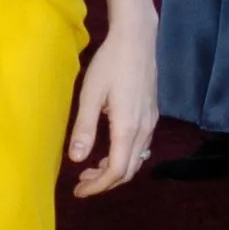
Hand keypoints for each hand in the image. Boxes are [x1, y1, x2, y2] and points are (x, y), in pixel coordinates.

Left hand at [68, 19, 157, 196]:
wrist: (137, 39)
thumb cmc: (111, 63)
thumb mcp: (90, 95)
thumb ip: (84, 129)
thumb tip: (76, 160)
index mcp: (128, 127)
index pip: (117, 171)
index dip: (98, 186)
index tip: (79, 191)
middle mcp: (144, 129)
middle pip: (129, 170)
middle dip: (105, 182)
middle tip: (81, 183)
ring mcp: (151, 122)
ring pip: (136, 159)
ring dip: (114, 170)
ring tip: (91, 169)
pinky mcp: (152, 114)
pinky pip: (140, 146)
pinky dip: (124, 157)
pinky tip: (108, 150)